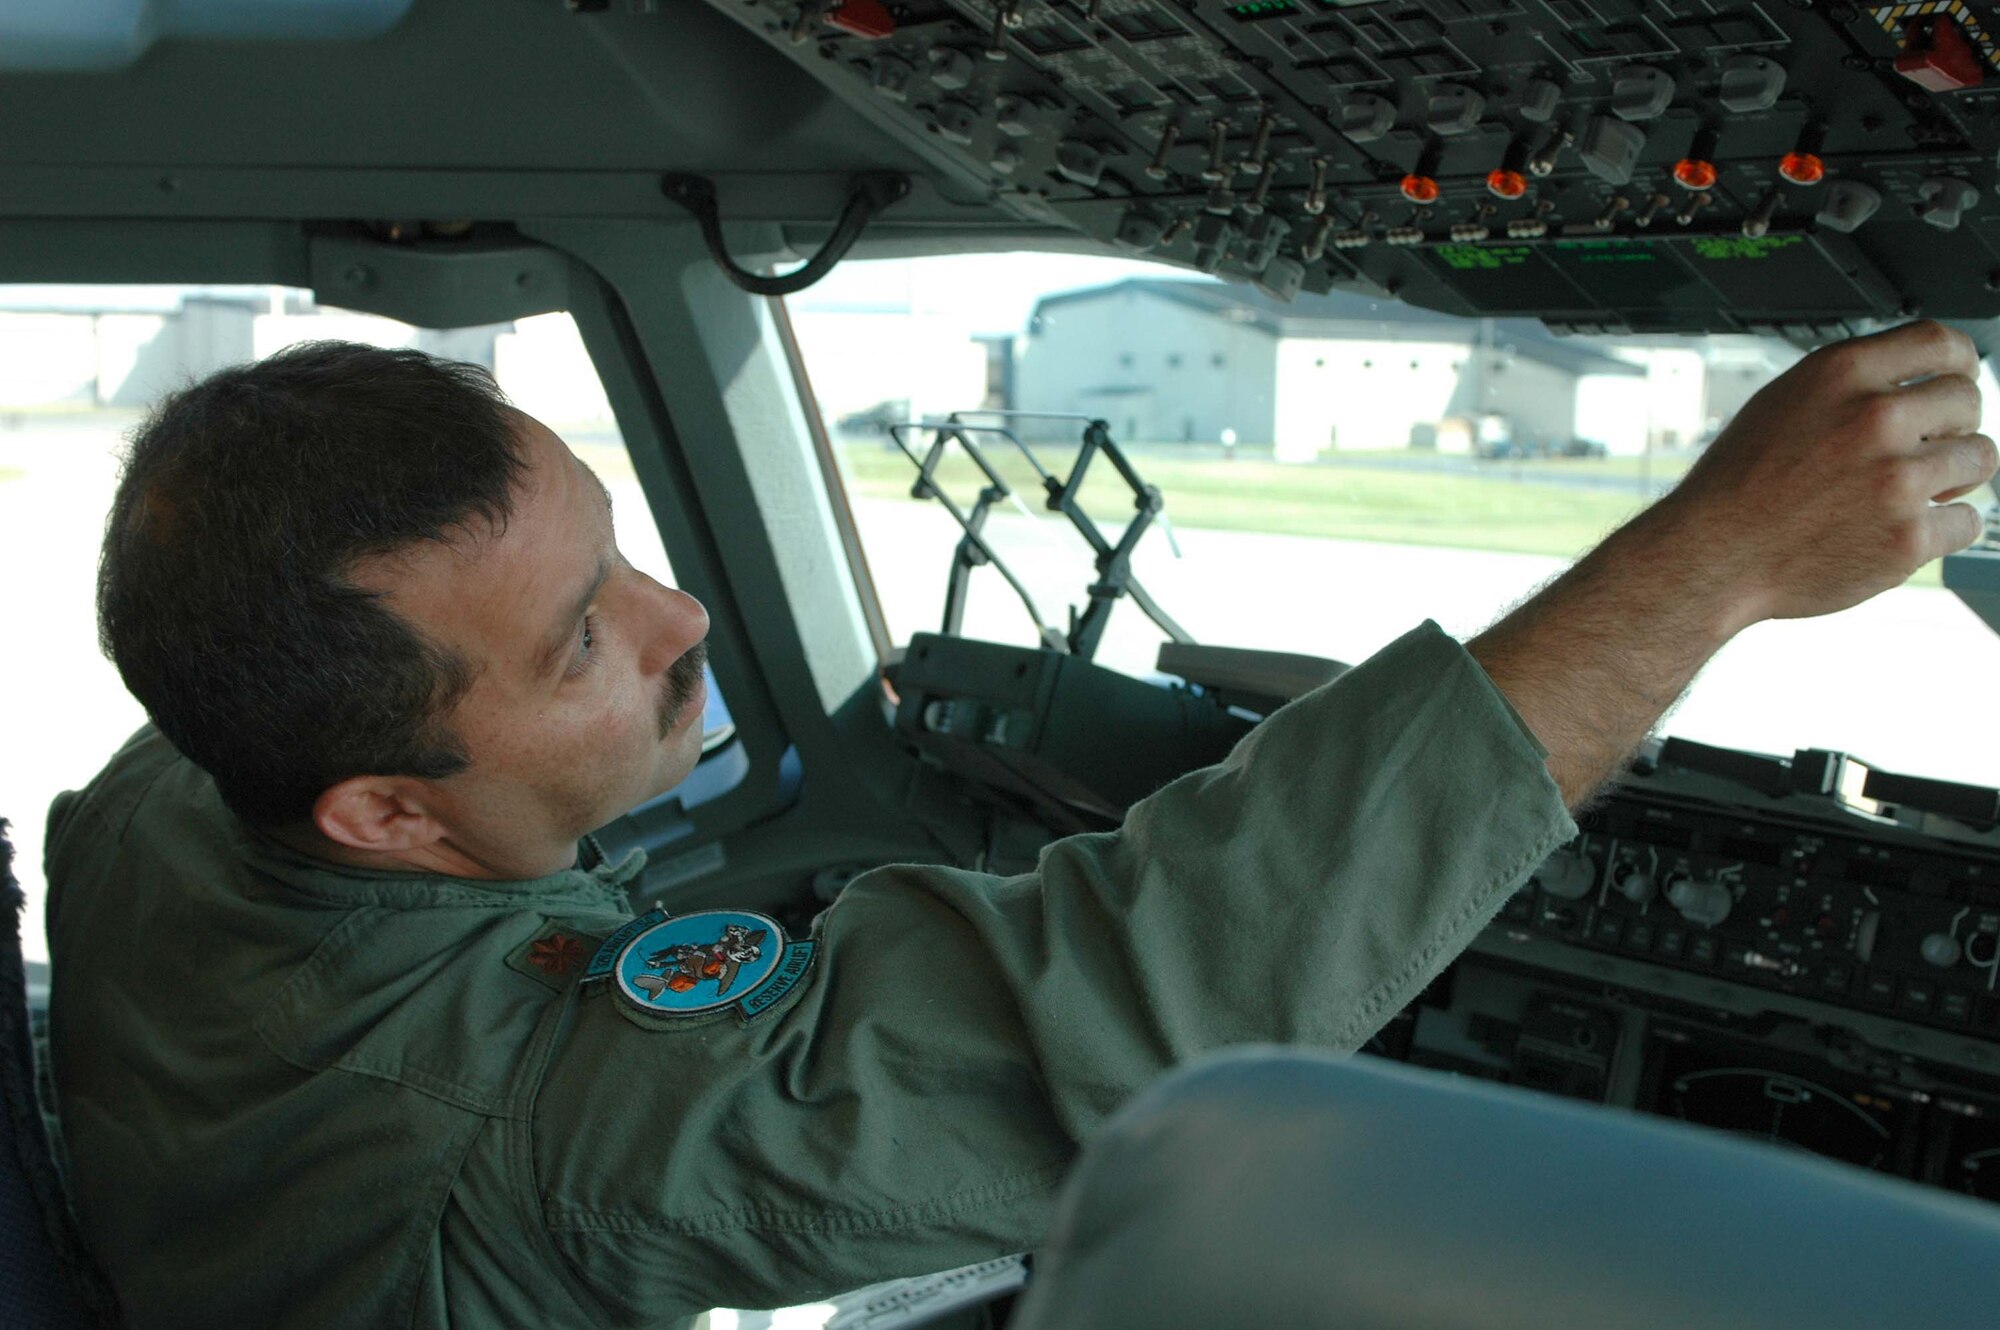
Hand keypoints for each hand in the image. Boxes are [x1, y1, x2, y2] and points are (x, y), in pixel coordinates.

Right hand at [1650, 320, 1995, 631]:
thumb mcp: (1782, 404)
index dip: (1960, 362)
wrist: (1710, 558)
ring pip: (1979, 458)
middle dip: (1953, 426)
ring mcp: (1896, 480)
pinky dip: (1941, 529)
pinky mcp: (1908, 538)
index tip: (1957, 380)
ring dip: (1953, 477)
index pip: (1941, 343)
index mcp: (1841, 376)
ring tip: (1908, 492)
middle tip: (1922, 450)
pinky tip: (1899, 529)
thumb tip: (1915, 381)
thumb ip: (1851, 386)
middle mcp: (1874, 419)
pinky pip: (1967, 521)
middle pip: (1968, 401)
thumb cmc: (1738, 487)